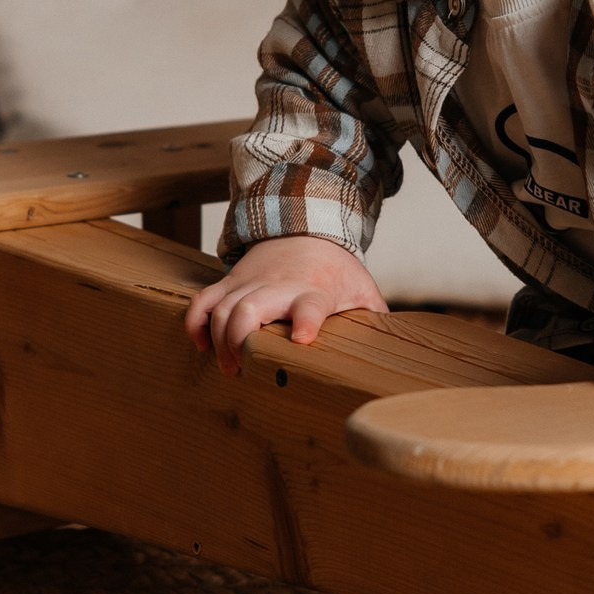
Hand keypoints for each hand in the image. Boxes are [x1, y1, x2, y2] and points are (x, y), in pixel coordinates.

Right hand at [183, 235, 387, 374]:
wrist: (306, 224)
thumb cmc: (335, 268)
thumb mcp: (362, 289)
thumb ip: (375, 320)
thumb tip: (398, 352)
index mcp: (315, 291)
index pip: (310, 306)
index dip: (306, 321)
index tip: (302, 340)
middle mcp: (278, 286)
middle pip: (249, 310)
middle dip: (239, 343)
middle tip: (244, 369)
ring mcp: (250, 282)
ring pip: (222, 309)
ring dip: (219, 342)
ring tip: (230, 366)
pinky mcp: (231, 280)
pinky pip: (202, 300)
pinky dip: (196, 324)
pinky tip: (204, 345)